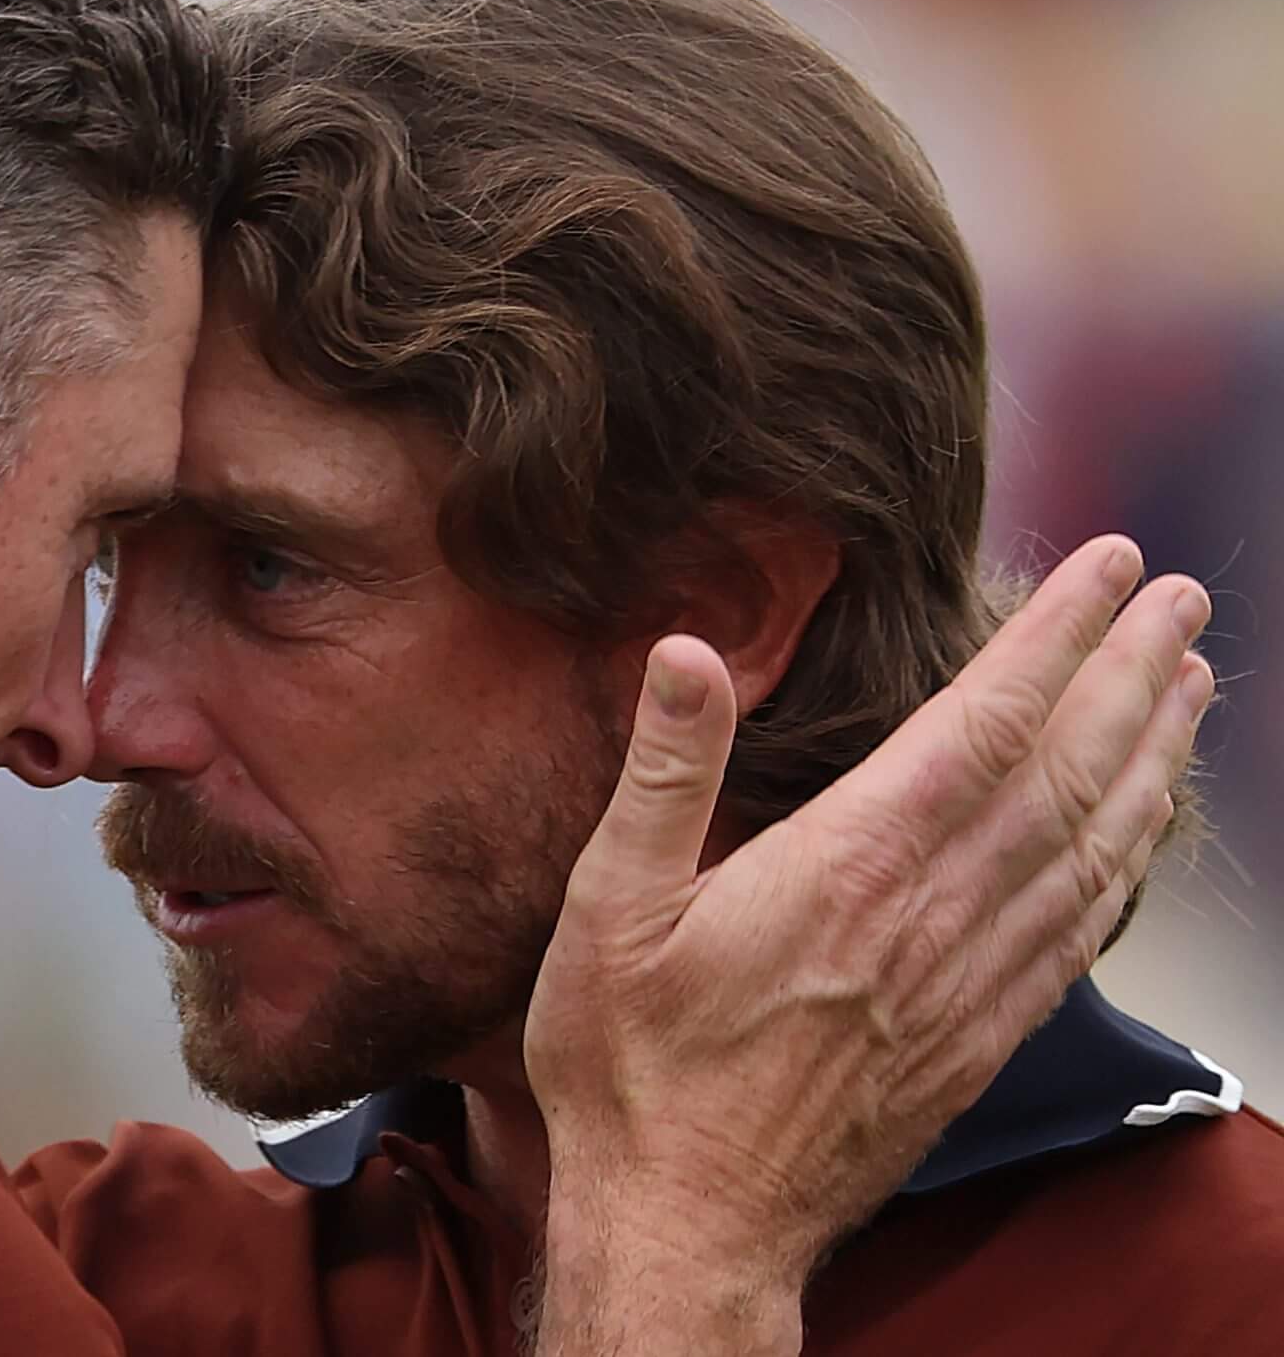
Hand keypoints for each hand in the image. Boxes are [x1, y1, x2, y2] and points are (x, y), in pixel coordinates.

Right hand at [525, 535, 1209, 1354]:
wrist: (689, 1226)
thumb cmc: (631, 1068)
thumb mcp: (605, 908)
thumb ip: (660, 776)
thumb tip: (683, 651)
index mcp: (846, 870)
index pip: (982, 726)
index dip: (1054, 638)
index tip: (1110, 567)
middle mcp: (929, 920)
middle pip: (1063, 774)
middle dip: (1130, 673)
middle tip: (1183, 597)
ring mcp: (965, 986)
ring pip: (1091, 850)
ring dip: (1150, 758)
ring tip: (1188, 685)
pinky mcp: (975, 1041)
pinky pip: (1079, 935)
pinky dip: (1128, 865)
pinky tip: (1143, 830)